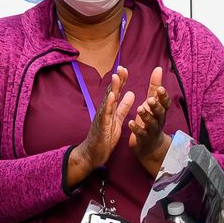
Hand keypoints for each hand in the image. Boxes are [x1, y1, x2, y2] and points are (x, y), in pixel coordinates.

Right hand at [65, 65, 135, 187]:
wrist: (92, 154)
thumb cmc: (104, 138)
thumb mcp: (117, 120)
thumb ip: (123, 107)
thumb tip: (131, 93)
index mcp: (110, 110)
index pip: (116, 92)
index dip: (121, 81)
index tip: (125, 69)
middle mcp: (104, 111)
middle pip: (111, 93)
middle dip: (117, 81)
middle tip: (121, 67)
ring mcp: (102, 118)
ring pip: (107, 101)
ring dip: (112, 89)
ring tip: (116, 77)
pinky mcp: (101, 127)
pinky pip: (105, 115)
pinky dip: (108, 105)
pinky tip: (112, 97)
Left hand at [126, 66, 172, 176]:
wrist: (150, 144)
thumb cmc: (151, 119)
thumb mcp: (153, 102)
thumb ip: (154, 86)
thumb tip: (158, 68)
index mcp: (161, 110)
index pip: (165, 102)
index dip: (163, 96)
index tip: (160, 89)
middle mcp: (159, 119)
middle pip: (160, 112)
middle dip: (156, 106)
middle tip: (150, 99)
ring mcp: (152, 130)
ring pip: (151, 123)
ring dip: (145, 116)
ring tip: (139, 108)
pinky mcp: (144, 138)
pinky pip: (141, 134)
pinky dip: (136, 129)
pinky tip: (129, 123)